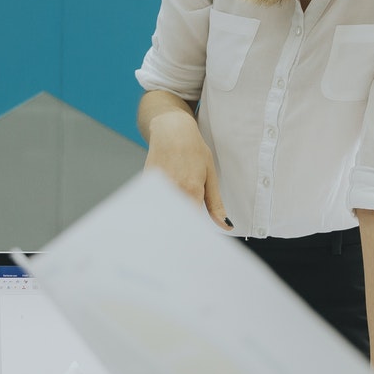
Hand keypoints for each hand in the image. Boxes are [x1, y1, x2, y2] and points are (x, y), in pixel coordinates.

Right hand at [143, 113, 227, 227]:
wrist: (172, 130)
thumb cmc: (194, 150)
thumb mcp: (210, 175)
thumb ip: (216, 205)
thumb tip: (226, 226)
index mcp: (191, 191)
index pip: (193, 224)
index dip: (195, 234)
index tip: (197, 244)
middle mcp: (173, 190)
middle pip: (176, 221)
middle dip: (181, 230)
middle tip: (185, 237)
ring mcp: (158, 187)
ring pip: (163, 214)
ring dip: (169, 219)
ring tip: (174, 217)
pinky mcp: (147, 184)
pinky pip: (153, 203)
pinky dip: (159, 208)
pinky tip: (163, 206)